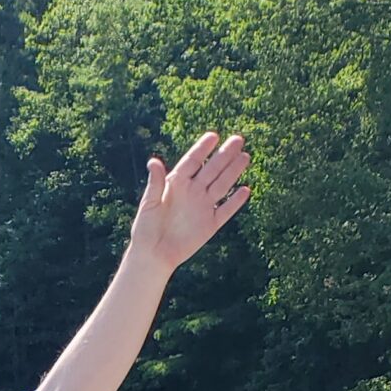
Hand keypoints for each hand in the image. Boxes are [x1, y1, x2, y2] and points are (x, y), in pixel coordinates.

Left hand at [127, 132, 250, 274]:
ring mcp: (203, 207)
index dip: (202, 149)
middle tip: (238, 139)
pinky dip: (235, 202)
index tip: (213, 136)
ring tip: (245, 156)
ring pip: (222, 185)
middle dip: (225, 154)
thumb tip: (153, 161)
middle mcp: (193, 191)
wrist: (153, 255)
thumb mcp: (149, 203)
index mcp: (177, 183)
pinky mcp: (210, 224)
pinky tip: (245, 190)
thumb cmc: (145, 228)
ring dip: (233, 171)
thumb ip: (155, 183)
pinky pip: (225, 211)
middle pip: (212, 169)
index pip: (193, 161)